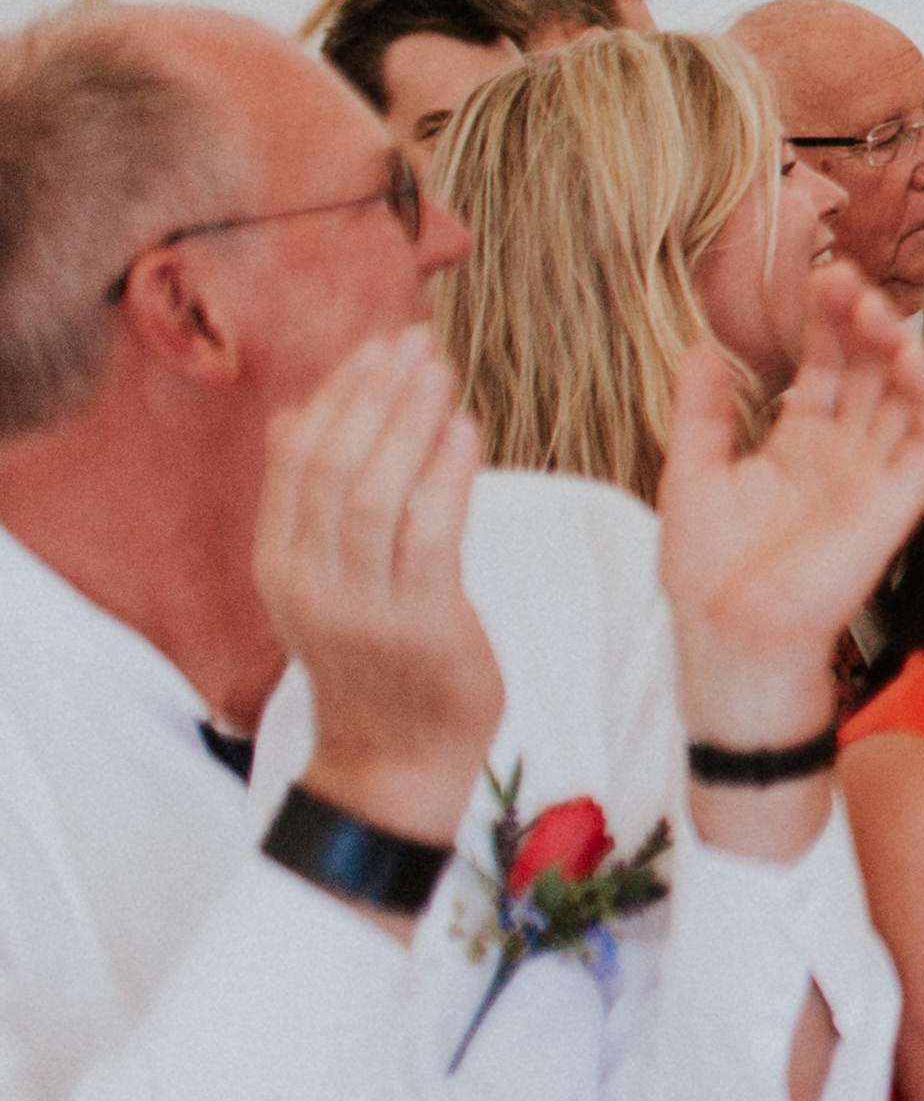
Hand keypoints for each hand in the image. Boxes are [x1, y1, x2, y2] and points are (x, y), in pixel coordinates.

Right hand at [250, 327, 503, 845]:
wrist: (395, 760)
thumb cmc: (373, 656)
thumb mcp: (322, 579)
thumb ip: (309, 502)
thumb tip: (291, 414)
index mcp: (280, 566)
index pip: (296, 460)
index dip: (336, 394)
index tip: (376, 344)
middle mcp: (309, 583)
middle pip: (332, 466)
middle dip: (373, 395)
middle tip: (414, 340)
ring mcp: (360, 608)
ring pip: (374, 494)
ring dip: (409, 422)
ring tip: (441, 370)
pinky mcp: (419, 627)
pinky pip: (428, 536)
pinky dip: (445, 476)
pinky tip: (467, 431)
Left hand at [657, 258, 923, 744]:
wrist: (726, 639)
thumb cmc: (705, 573)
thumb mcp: (690, 475)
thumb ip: (701, 412)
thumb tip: (698, 347)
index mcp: (798, 447)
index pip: (825, 368)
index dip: (824, 324)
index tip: (816, 276)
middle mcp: (844, 455)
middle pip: (867, 371)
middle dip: (860, 321)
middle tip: (844, 276)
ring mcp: (875, 476)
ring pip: (905, 395)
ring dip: (897, 345)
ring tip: (873, 304)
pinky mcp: (900, 502)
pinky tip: (912, 355)